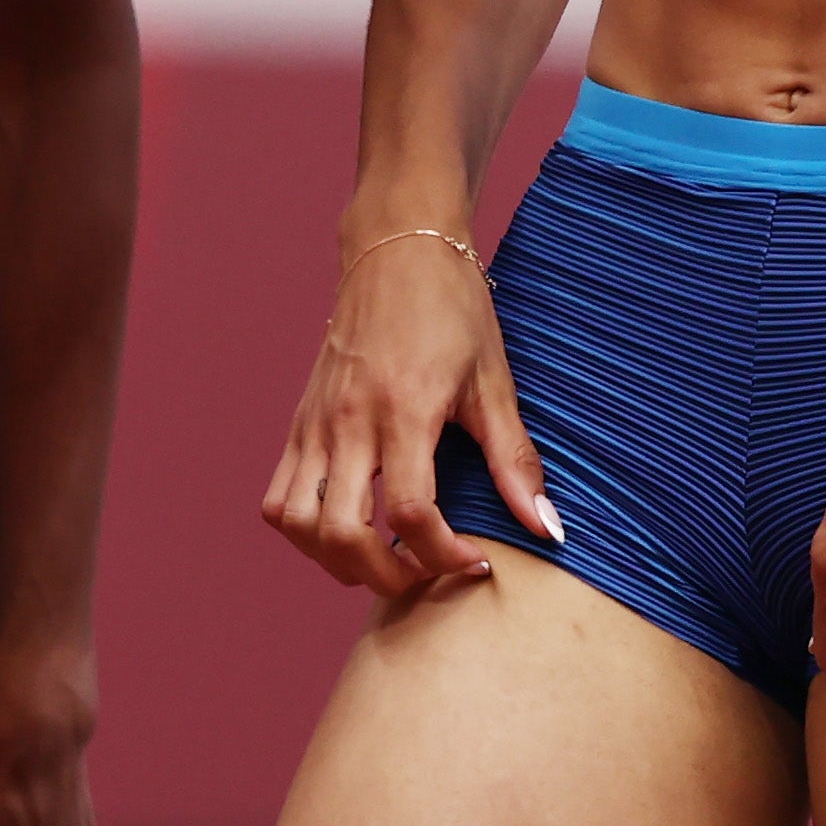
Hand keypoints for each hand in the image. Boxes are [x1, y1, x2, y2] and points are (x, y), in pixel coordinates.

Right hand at [258, 224, 559, 597]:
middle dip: (386, 577)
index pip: (408, 513)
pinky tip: (347, 525)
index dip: (442, 556)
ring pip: (296, 524)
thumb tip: (546, 528)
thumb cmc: (452, 308)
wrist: (397, 248)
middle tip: (427, 575)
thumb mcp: (493, 380)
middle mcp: (349, 421)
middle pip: (341, 535)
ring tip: (383, 558)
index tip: (474, 563)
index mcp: (404, 410)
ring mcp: (315, 423)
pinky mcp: (299, 421)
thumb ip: (514, 460)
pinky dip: (303, 529)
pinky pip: (278, 496)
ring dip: (336, 560)